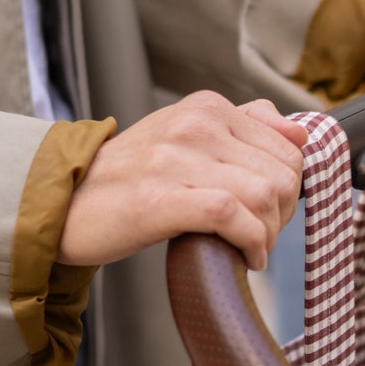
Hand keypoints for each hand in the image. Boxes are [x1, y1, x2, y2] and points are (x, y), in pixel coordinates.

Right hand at [58, 92, 307, 271]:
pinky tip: (246, 258)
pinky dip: (251, 244)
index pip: (288, 148)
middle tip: (262, 236)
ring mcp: (175, 160)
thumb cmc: (130, 177)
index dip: (290, 190)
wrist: (64, 201)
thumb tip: (300, 133)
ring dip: (269, 235)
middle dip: (284, 216)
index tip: (271, 214)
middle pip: (282, 175)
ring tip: (253, 248)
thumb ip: (244, 126)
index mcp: (206, 107)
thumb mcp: (185, 136)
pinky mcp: (160, 199)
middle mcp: (194, 125)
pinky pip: (232, 217)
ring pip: (263, 196)